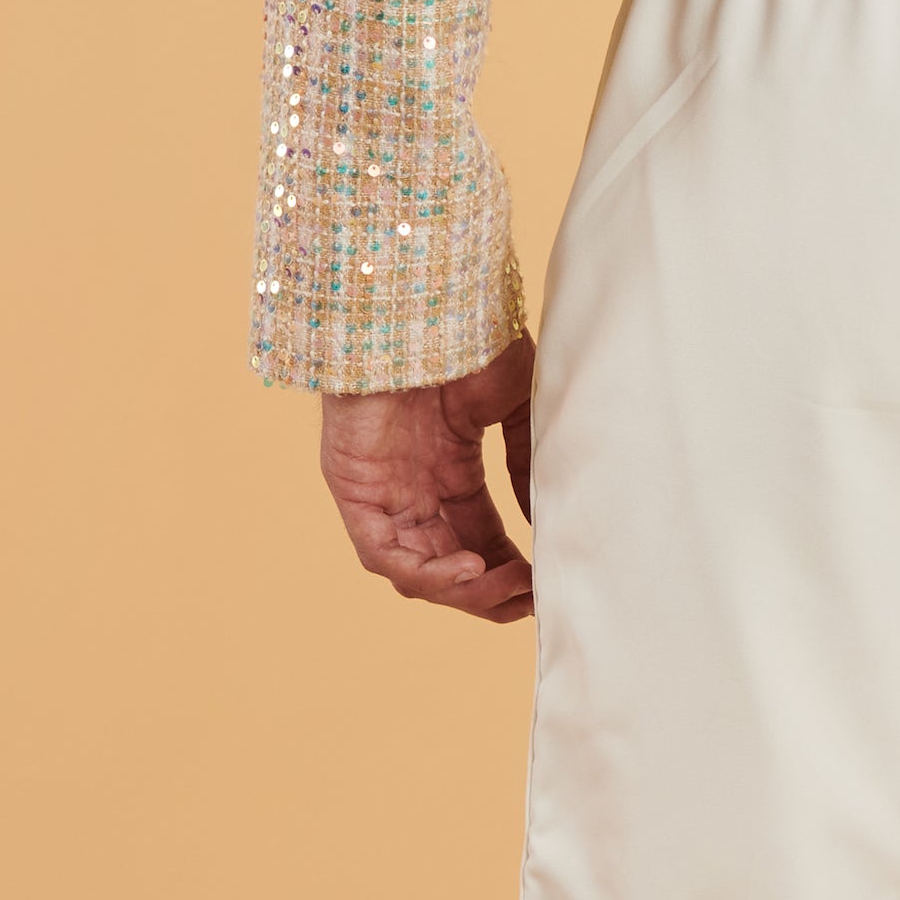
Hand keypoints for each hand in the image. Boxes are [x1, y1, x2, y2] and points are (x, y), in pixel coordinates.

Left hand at [319, 336, 536, 624]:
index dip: (511, 570)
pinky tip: (469, 569)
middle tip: (532, 597)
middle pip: (449, 564)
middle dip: (491, 591)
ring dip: (463, 591)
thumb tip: (543, 519)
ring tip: (508, 586)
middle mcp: (412, 487)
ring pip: (416, 570)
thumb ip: (525, 461)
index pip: (479, 539)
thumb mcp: (514, 404)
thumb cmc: (466, 337)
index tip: (547, 583)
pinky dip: (426, 572)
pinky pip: (382, 552)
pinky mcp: (352, 489)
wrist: (418, 302)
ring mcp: (381, 491)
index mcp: (449, 468)